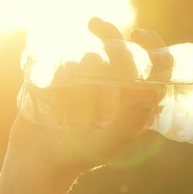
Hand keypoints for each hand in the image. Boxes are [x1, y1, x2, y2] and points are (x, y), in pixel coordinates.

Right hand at [6, 18, 172, 183]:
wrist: (34, 158)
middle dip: (111, 46)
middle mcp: (118, 89)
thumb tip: (149, 101)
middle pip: (123, 52)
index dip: (154, 46)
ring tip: (66, 85)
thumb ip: (125, 128)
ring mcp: (91, 81)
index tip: (136, 35)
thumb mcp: (103, 148)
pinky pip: (67, 53)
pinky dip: (59, 60)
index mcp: (135, 103)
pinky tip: (51, 75)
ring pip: (94, 52)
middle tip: (96, 50)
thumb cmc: (74, 158)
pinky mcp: (65, 76)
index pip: (158, 68)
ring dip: (80, 63)